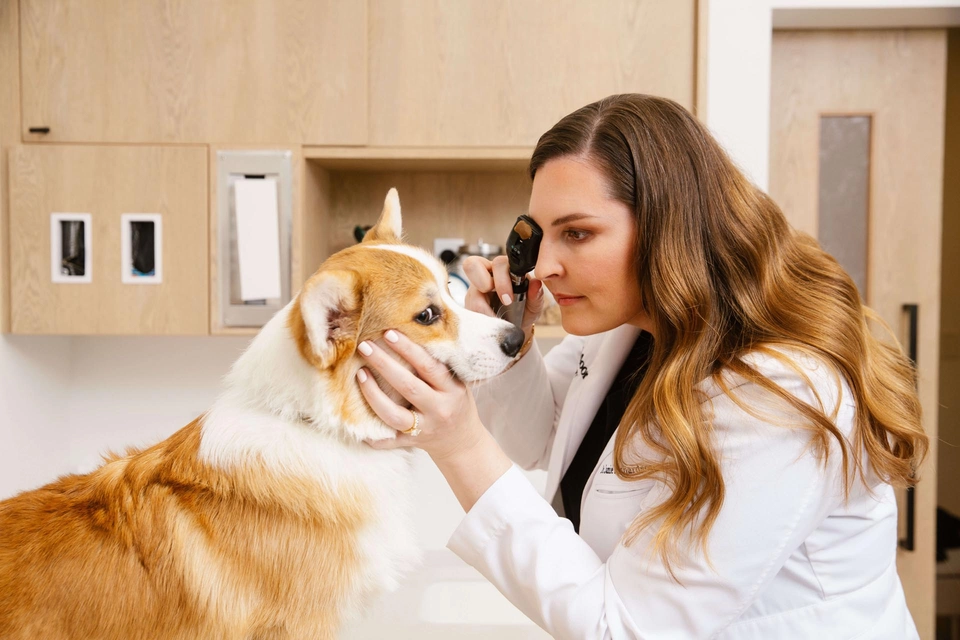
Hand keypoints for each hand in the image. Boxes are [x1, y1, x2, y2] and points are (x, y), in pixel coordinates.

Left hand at [356, 330, 486, 460]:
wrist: (463, 441)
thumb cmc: (456, 403)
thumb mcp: (457, 383)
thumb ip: (438, 366)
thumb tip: (407, 336)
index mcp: (452, 390)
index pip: (428, 366)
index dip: (408, 349)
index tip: (389, 333)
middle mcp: (438, 409)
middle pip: (408, 386)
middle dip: (384, 364)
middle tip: (365, 346)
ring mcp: (424, 428)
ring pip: (393, 414)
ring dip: (373, 394)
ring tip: (360, 374)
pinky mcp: (411, 443)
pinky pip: (388, 441)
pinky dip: (372, 434)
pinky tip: (354, 418)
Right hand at [462, 255, 543, 340]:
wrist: (516, 328)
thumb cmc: (524, 310)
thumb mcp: (534, 306)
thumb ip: (536, 295)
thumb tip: (535, 284)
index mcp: (505, 270)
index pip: (498, 263)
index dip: (501, 279)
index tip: (508, 300)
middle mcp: (487, 275)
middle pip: (473, 265)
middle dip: (484, 283)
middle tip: (497, 303)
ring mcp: (475, 289)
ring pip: (468, 289)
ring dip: (479, 305)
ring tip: (492, 318)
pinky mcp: (468, 304)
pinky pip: (466, 308)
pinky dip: (477, 317)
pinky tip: (487, 325)